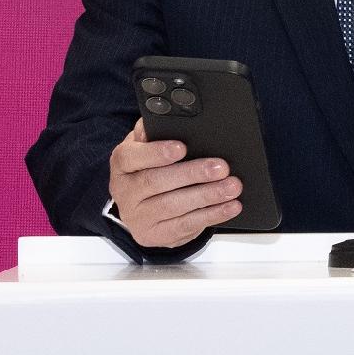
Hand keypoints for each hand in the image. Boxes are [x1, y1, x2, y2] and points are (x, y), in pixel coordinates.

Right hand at [109, 121, 241, 250]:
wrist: (140, 206)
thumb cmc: (149, 169)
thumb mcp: (146, 147)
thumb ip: (154, 132)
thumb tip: (170, 119)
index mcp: (122, 164)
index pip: (132, 157)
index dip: (157, 152)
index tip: (182, 147)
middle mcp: (125, 191)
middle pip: (157, 182)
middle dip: (193, 174)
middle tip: (221, 168)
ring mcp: (138, 217)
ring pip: (174, 207)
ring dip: (207, 196)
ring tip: (231, 187)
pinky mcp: (154, 235)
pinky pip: (185, 226)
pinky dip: (211, 215)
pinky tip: (229, 207)